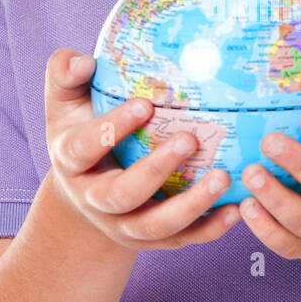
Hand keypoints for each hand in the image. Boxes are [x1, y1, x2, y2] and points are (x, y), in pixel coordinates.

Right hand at [44, 49, 237, 249]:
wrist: (83, 192)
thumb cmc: (81, 131)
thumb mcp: (64, 102)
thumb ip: (65, 74)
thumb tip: (83, 61)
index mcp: (71, 161)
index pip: (84, 148)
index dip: (112, 129)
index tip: (145, 104)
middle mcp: (95, 199)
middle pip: (122, 194)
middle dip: (156, 170)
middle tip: (190, 139)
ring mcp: (124, 224)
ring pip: (156, 225)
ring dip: (191, 205)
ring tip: (223, 177)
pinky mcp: (152, 239)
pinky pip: (181, 240)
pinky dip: (209, 229)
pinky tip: (235, 210)